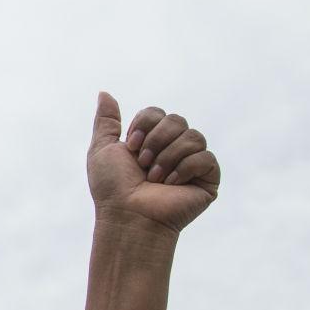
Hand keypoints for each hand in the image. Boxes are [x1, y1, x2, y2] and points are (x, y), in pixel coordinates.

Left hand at [88, 93, 219, 233]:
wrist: (128, 216)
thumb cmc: (112, 188)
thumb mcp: (102, 149)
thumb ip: (106, 121)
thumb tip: (104, 92)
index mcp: (151, 141)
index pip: (157, 113)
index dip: (144, 125)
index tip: (130, 148)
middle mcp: (173, 149)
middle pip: (177, 120)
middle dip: (156, 140)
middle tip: (142, 164)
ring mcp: (192, 164)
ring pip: (193, 136)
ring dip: (168, 156)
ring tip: (155, 178)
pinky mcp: (207, 179)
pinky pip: (206, 157)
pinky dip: (185, 168)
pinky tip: (171, 185)